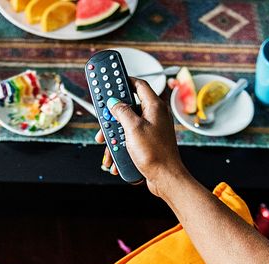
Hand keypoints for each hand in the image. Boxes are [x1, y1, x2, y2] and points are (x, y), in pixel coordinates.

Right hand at [95, 78, 188, 199]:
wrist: (165, 177)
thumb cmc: (155, 153)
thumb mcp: (133, 128)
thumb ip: (122, 111)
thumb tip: (114, 102)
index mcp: (154, 106)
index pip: (138, 85)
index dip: (124, 81)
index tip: (111, 80)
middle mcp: (154, 116)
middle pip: (128, 108)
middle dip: (113, 118)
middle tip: (103, 123)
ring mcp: (151, 129)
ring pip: (126, 126)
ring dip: (114, 137)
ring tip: (107, 147)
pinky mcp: (148, 142)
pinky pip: (129, 140)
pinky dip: (120, 148)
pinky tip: (115, 159)